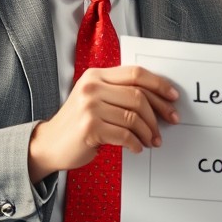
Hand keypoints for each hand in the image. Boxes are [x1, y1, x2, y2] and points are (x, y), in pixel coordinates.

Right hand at [28, 66, 179, 180]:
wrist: (49, 144)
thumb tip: (159, 100)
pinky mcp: (90, 128)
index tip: (173, 97)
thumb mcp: (95, 99)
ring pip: (133, 117)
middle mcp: (91, 88)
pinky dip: (135, 143)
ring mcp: (89, 108)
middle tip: (170, 123)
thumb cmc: (78, 123)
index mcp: (96, 76)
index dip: (158, 84)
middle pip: (138, 96)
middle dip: (159, 112)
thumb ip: (119, 93)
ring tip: (153, 140)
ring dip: (148, 131)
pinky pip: (124, 135)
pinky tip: (137, 148)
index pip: (135, 73)